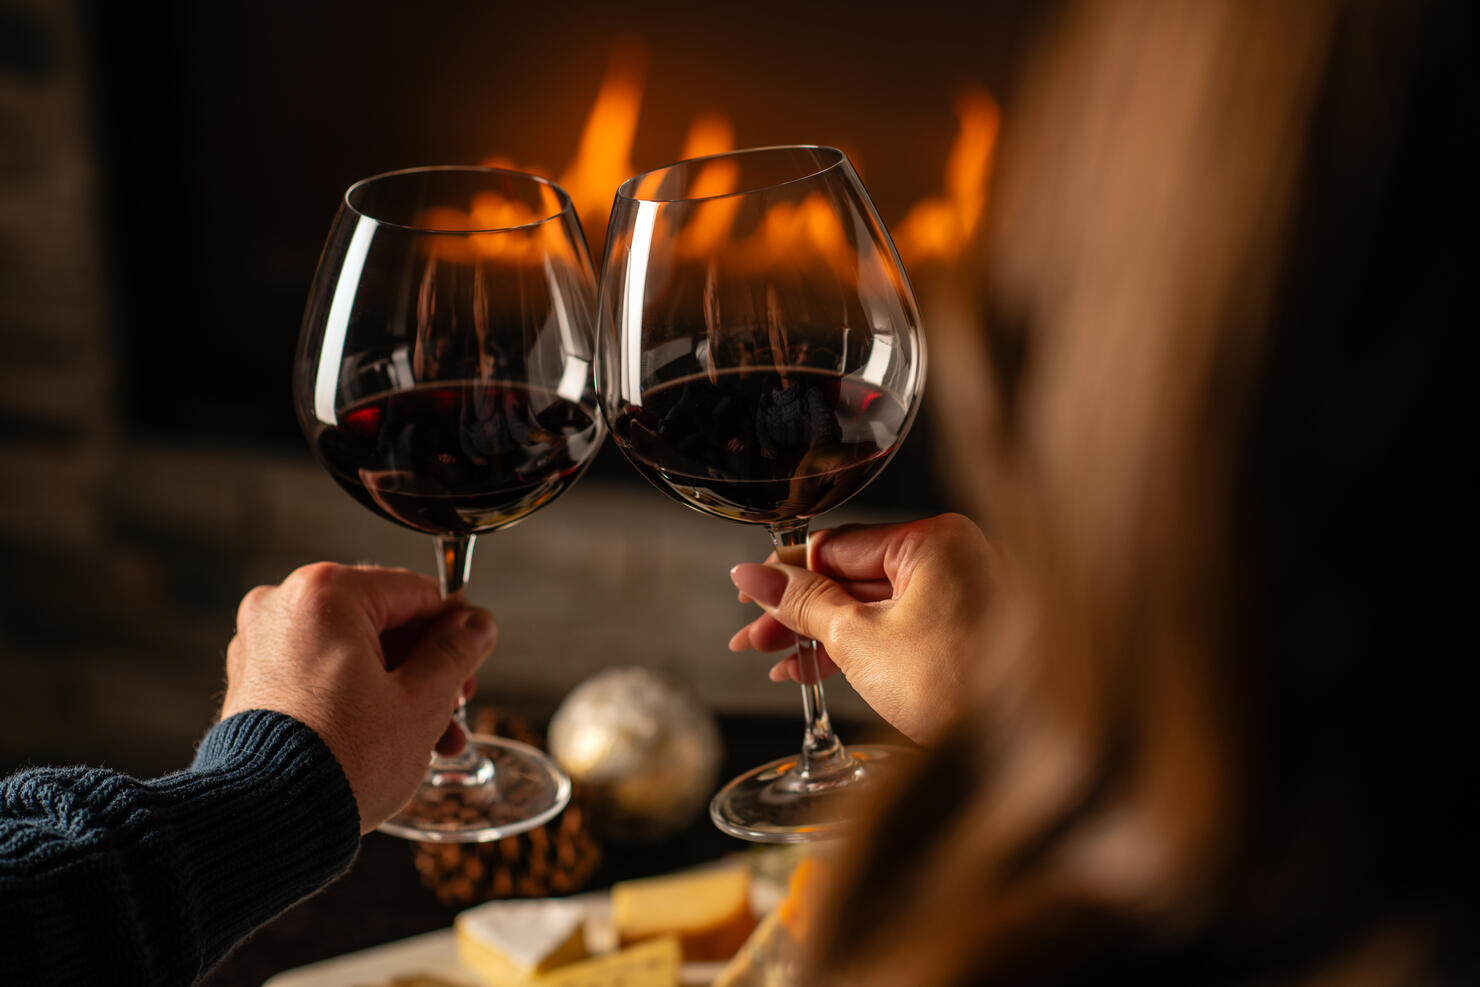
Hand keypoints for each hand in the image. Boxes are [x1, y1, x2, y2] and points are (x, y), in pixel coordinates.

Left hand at [221, 563, 497, 833]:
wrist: (268, 821)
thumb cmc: (340, 759)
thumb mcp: (422, 700)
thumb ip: (456, 652)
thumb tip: (477, 626)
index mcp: (325, 594)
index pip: (415, 591)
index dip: (457, 623)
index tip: (477, 646)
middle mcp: (284, 607)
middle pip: (383, 623)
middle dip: (428, 667)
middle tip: (459, 700)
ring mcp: (261, 644)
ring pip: (355, 653)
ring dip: (400, 689)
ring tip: (435, 735)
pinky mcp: (253, 682)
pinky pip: (322, 674)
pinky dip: (359, 697)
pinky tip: (393, 735)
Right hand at [728, 514, 996, 743]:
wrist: (1020, 750)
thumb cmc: (956, 688)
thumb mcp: (859, 640)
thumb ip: (803, 603)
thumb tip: (756, 577)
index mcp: (935, 540)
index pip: (838, 545)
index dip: (787, 575)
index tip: (750, 597)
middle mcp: (956, 558)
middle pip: (854, 577)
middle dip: (800, 613)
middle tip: (754, 638)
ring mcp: (965, 596)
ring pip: (874, 607)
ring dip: (823, 636)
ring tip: (779, 664)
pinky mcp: (967, 633)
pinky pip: (900, 628)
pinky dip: (860, 648)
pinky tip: (816, 671)